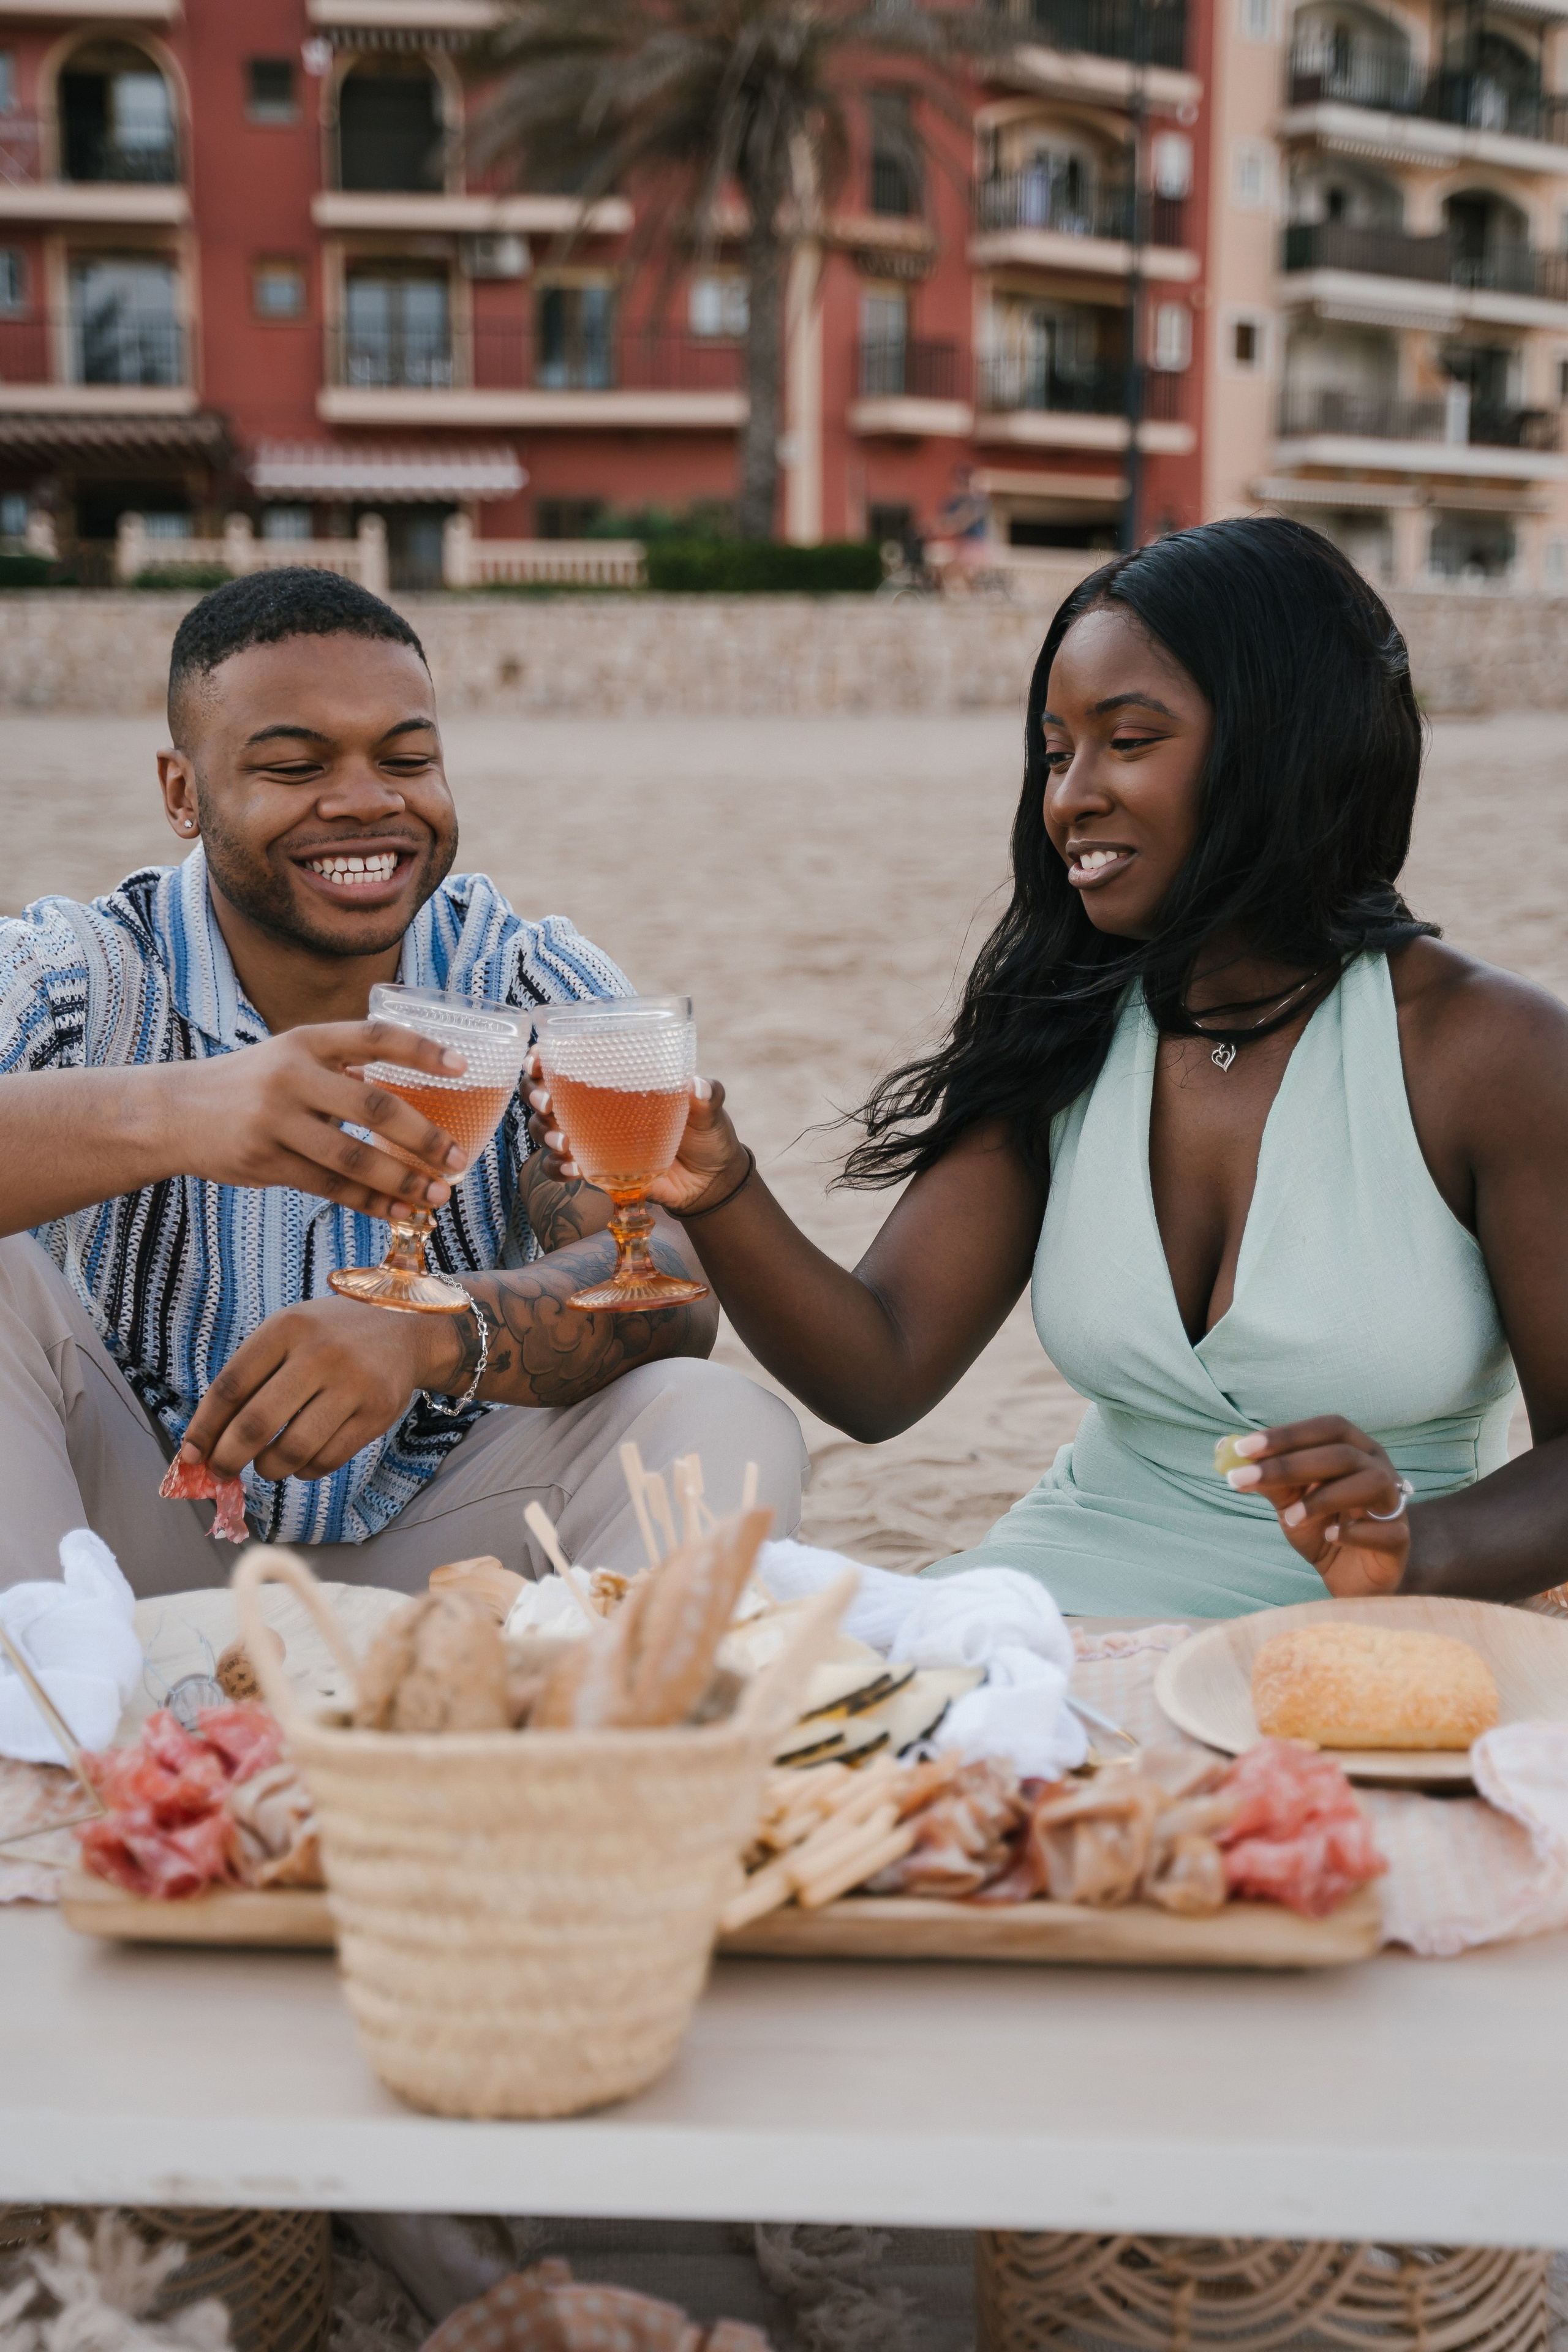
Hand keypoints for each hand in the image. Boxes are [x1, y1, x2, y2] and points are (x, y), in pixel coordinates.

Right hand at [168, 1019, 474, 1218]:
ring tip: (437, 1195)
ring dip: (403, 1180)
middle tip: (457, 1158)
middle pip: (374, 1107)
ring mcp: (276, 1120)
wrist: (174, 1112)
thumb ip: (342, 1070)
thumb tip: (412, 1098)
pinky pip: (330, 1187)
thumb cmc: (250, 1085)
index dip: (421, 1050)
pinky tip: (398, 1210)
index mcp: (307, 1041)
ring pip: (354, 1157)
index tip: (462, 1067)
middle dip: (424, 1137)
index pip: (375, 1036)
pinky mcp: (265, 1161)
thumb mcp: (290, 1058)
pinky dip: (370, 1201)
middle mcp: (292, 1075)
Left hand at [178, 1295, 464, 1480]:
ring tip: (266, 1464)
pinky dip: (304, 1471)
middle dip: (228, 1458)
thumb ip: (249, 1378)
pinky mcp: (378, 1413)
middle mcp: (320, 1353)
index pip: (231, 1386)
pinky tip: (300, 1461)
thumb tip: (204, 1444)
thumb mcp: (288, 1334)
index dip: (204, 1427)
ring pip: (292, 1450)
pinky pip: (327, 1460)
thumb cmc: (329, 1336)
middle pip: (256, 1423)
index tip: (191, 1454)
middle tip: (220, 1472)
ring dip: (268, 1468)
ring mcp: (353, 1384)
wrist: (405, 1328)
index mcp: (287, 1328)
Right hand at [525, 1057, 749, 1214]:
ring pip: (542, 1129)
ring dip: (544, 1133)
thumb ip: (707, 1096)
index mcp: (611, 1079)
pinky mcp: (591, 1167)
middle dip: (534, 1094)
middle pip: (540, 1092)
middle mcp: (590, 1105)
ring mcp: (587, 1137)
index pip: (564, 1060)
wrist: (709, 1181)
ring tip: (563, 1143)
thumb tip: (697, 1086)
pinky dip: (557, 1168)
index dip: (540, 1057)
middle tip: (547, 1104)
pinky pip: (558, 1167)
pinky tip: (573, 1170)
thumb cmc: (704, 1133)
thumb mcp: (709, 1110)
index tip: (536, 1059)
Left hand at [1224, 1415, 1410, 1596]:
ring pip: (1369, 1484)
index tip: (1242, 1448)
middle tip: (1246, 1478)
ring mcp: (1395, 1504)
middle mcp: (1380, 1469)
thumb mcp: (1291, 1501)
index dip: (1286, 1434)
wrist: (1351, 1576)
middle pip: (1342, 1454)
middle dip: (1289, 1464)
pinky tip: (1330, 1538)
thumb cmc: (1322, 1527)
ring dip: (1323, 1498)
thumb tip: (1229, 1453)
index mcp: (1355, 1449)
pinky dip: (1354, 1533)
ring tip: (1289, 1518)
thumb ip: (1270, 1479)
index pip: (1326, 1428)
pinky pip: (1385, 1530)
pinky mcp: (1399, 1540)